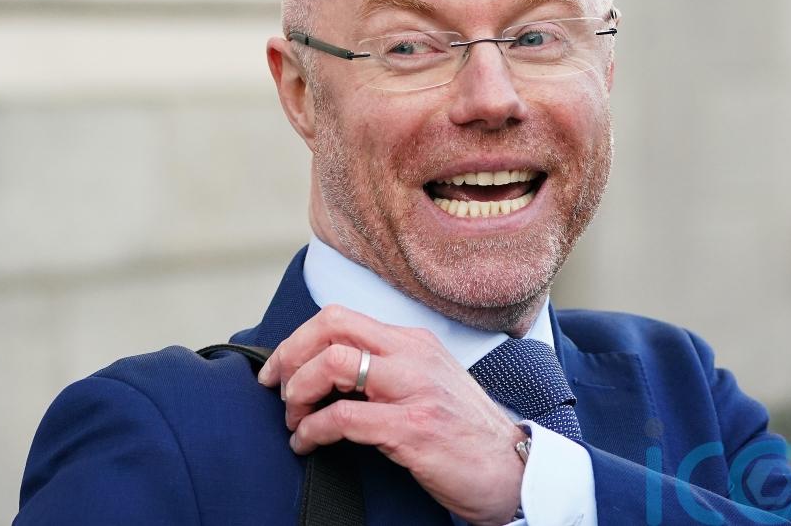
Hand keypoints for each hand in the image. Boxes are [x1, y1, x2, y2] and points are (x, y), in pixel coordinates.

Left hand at [257, 305, 525, 525]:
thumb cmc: (466, 435)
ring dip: (298, 393)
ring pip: (333, 364)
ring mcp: (415, 390)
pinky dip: (312, 431)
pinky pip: (343, 418)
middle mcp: (414, 356)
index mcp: (414, 343)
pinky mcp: (413, 428)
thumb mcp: (428, 385)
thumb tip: (326, 374)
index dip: (298, 340)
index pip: (341, 318)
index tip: (279, 368)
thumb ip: (387, 371)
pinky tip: (307, 444)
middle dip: (289, 356)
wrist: (514, 473)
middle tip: (276, 388)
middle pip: (332, 327)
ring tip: (293, 421)